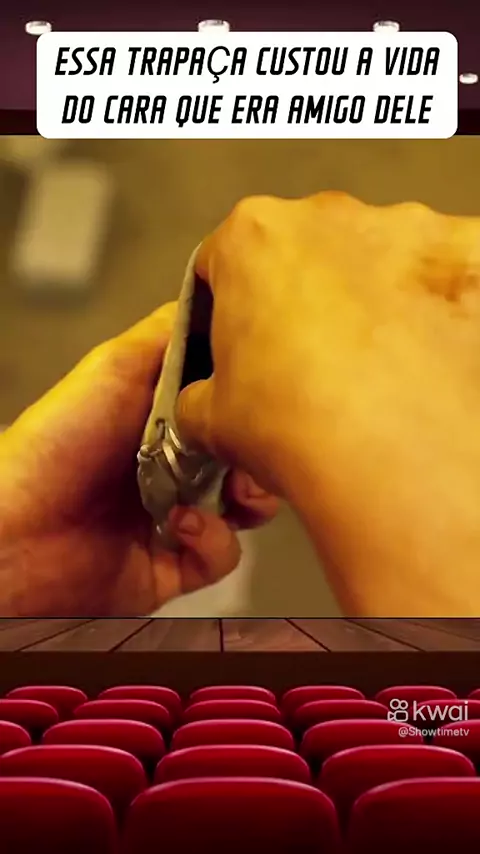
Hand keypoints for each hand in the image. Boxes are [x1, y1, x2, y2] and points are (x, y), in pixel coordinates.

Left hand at [0, 304, 277, 616]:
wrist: (15, 532)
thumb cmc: (56, 442)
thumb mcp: (114, 367)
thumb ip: (168, 335)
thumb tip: (219, 303)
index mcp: (162, 417)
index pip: (227, 405)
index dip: (250, 401)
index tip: (267, 393)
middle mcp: (173, 464)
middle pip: (246, 454)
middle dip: (261, 453)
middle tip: (257, 450)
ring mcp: (175, 515)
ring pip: (247, 507)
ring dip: (252, 497)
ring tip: (233, 492)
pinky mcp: (174, 565)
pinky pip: (221, 555)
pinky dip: (213, 539)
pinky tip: (185, 523)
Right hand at [176, 192, 479, 615]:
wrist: (395, 456)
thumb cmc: (304, 425)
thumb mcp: (212, 421)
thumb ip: (197, 397)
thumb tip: (200, 405)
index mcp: (253, 238)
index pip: (222, 262)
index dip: (224, 308)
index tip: (237, 339)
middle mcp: (328, 218)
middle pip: (304, 253)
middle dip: (302, 299)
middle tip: (307, 364)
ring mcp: (405, 230)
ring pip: (378, 261)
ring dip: (371, 302)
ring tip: (371, 369)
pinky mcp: (466, 255)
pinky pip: (445, 277)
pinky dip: (437, 311)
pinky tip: (425, 357)